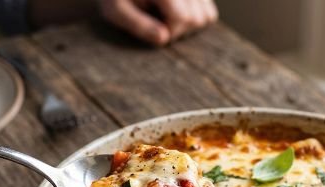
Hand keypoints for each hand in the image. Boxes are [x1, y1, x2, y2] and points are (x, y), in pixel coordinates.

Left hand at [99, 0, 217, 45]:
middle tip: (157, 24)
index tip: (152, 31)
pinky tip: (176, 12)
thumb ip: (137, 24)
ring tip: (165, 17)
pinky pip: (209, 11)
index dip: (168, 32)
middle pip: (197, 19)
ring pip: (207, 16)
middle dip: (178, 30)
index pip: (183, 18)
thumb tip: (163, 39)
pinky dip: (196, 16)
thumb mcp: (115, 10)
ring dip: (188, 24)